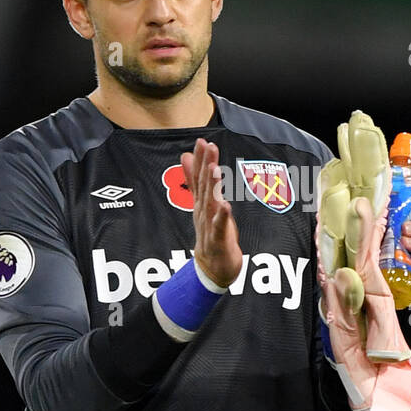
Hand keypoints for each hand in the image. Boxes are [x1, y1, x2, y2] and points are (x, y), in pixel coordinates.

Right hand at [180, 138, 242, 288]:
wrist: (212, 269)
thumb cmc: (210, 235)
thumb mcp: (203, 204)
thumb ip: (194, 181)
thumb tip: (186, 157)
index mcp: (201, 203)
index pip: (199, 178)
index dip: (201, 159)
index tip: (202, 141)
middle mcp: (203, 211)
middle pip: (203, 186)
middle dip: (205, 165)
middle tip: (207, 146)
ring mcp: (209, 226)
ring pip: (210, 203)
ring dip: (212, 186)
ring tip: (214, 169)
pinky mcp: (217, 240)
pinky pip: (219, 227)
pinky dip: (221, 216)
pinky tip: (225, 205)